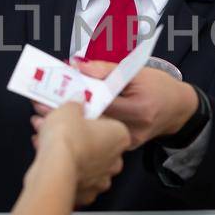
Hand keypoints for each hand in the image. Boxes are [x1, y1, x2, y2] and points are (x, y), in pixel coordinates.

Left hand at [32, 60, 197, 149]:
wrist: (179, 110)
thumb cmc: (159, 87)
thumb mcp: (136, 71)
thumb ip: (105, 69)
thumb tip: (76, 65)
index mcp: (138, 110)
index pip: (100, 103)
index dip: (73, 97)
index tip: (48, 94)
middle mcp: (132, 131)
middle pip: (91, 122)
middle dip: (62, 114)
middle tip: (36, 107)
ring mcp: (127, 144)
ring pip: (91, 134)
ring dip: (67, 125)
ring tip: (41, 119)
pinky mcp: (122, 149)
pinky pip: (97, 140)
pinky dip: (79, 132)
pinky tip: (60, 129)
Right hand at [34, 102, 132, 204]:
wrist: (54, 168)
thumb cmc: (67, 140)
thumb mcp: (69, 108)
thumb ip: (76, 103)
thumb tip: (77, 101)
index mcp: (119, 136)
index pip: (106, 122)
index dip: (87, 117)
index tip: (74, 114)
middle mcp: (115, 160)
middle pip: (95, 143)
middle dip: (75, 135)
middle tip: (57, 125)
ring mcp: (100, 179)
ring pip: (83, 161)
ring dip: (67, 151)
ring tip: (45, 139)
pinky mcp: (85, 194)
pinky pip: (74, 178)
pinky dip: (62, 169)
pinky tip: (47, 157)